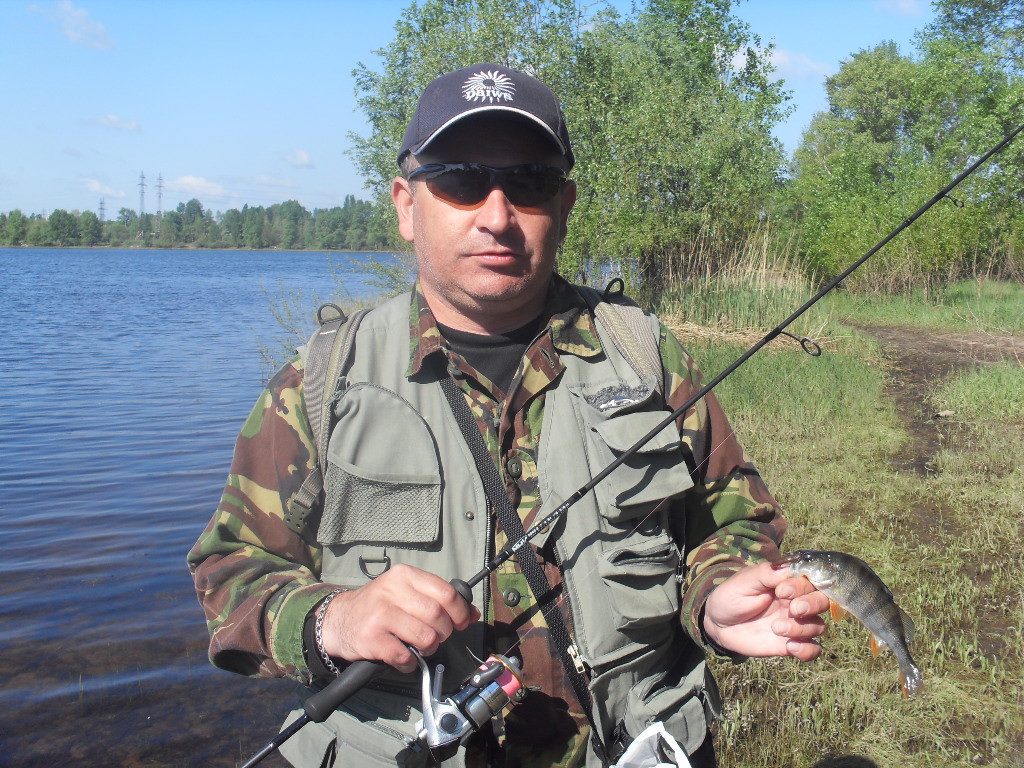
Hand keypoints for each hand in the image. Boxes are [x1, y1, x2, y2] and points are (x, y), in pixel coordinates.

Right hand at [320, 564, 480, 672]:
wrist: (337, 620)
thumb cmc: (378, 606)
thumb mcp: (405, 592)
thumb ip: (437, 599)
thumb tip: (473, 613)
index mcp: (404, 576)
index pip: (446, 593)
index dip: (460, 612)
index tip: (461, 623)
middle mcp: (391, 592)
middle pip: (438, 617)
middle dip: (444, 633)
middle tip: (437, 637)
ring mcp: (380, 615)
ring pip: (425, 637)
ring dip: (429, 649)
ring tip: (420, 647)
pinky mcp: (371, 639)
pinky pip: (405, 656)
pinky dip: (410, 663)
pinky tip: (404, 658)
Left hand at [702, 561, 829, 660]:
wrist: (719, 623)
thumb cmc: (732, 596)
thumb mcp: (744, 581)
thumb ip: (766, 574)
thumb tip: (789, 568)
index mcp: (787, 583)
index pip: (810, 580)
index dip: (802, 586)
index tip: (782, 590)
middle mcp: (796, 602)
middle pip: (823, 602)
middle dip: (812, 604)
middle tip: (793, 609)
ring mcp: (795, 624)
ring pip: (818, 626)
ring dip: (802, 628)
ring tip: (776, 627)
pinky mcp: (791, 644)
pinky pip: (812, 650)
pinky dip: (807, 650)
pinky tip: (791, 647)